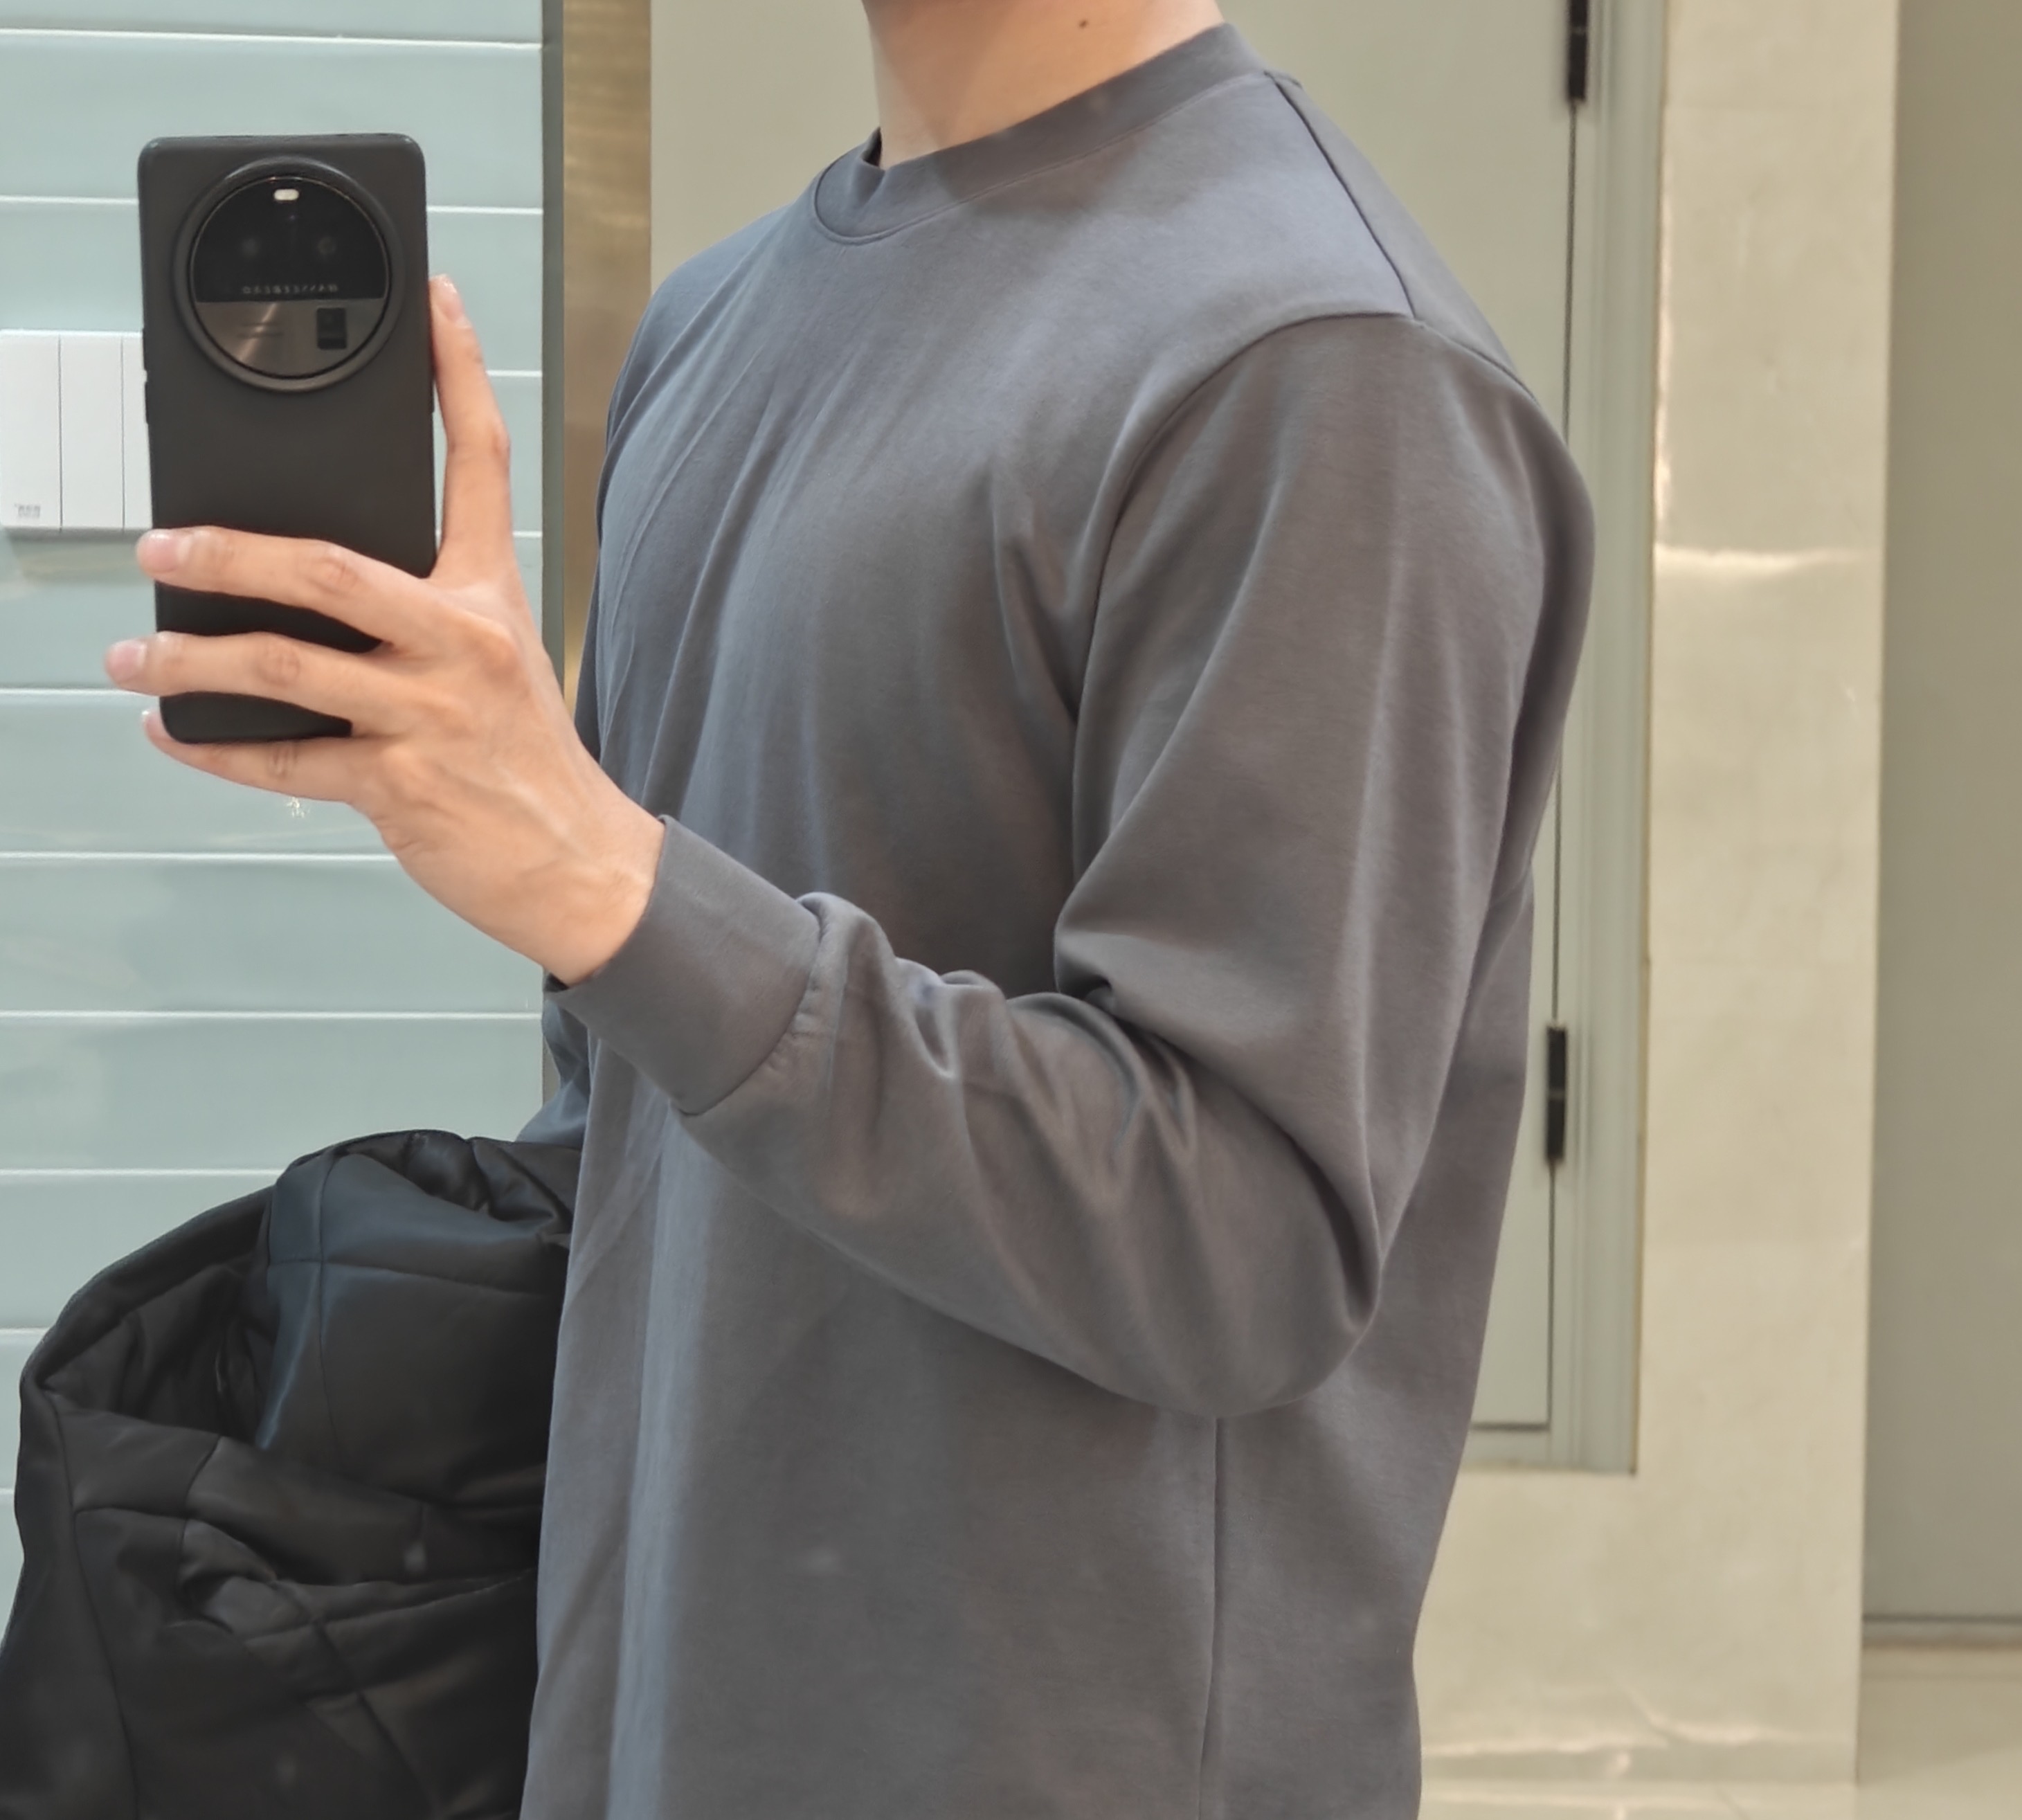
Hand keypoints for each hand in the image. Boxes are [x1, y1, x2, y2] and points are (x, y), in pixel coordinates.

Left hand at [105, 275, 663, 986]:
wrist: (581, 864)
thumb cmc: (531, 766)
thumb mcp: (500, 668)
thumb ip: (427, 618)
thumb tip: (314, 595)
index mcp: (492, 602)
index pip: (480, 466)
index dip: (458, 376)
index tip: (436, 306)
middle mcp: (462, 646)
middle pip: (329, 568)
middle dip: (228, 552)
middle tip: (161, 545)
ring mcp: (429, 715)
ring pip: (285, 665)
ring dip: (190, 659)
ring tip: (134, 657)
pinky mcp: (400, 785)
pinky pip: (285, 758)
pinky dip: (215, 746)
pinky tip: (175, 732)